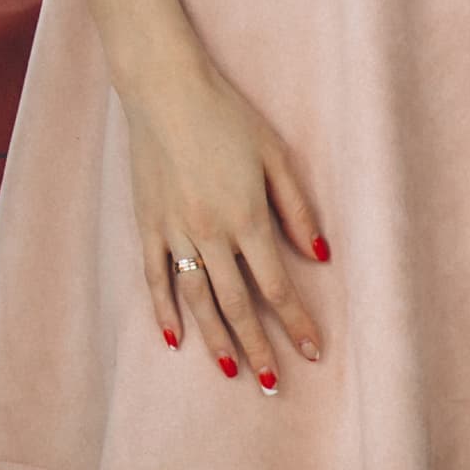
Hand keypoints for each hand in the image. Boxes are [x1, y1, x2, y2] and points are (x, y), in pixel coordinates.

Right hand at [123, 55, 329, 389]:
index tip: (314, 351)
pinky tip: (173, 338)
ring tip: (231, 371)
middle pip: (237, 305)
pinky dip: (163, 310)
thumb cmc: (226, 114)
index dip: (297, 322)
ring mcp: (174, 231)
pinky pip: (155, 277)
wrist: (164, 86)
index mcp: (246, 217)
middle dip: (259, 347)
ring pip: (197, 299)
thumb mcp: (275, 154)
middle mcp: (210, 233)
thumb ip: (299, 210)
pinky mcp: (147, 223)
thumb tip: (322, 257)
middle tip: (274, 383)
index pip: (276, 287)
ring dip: (216, 339)